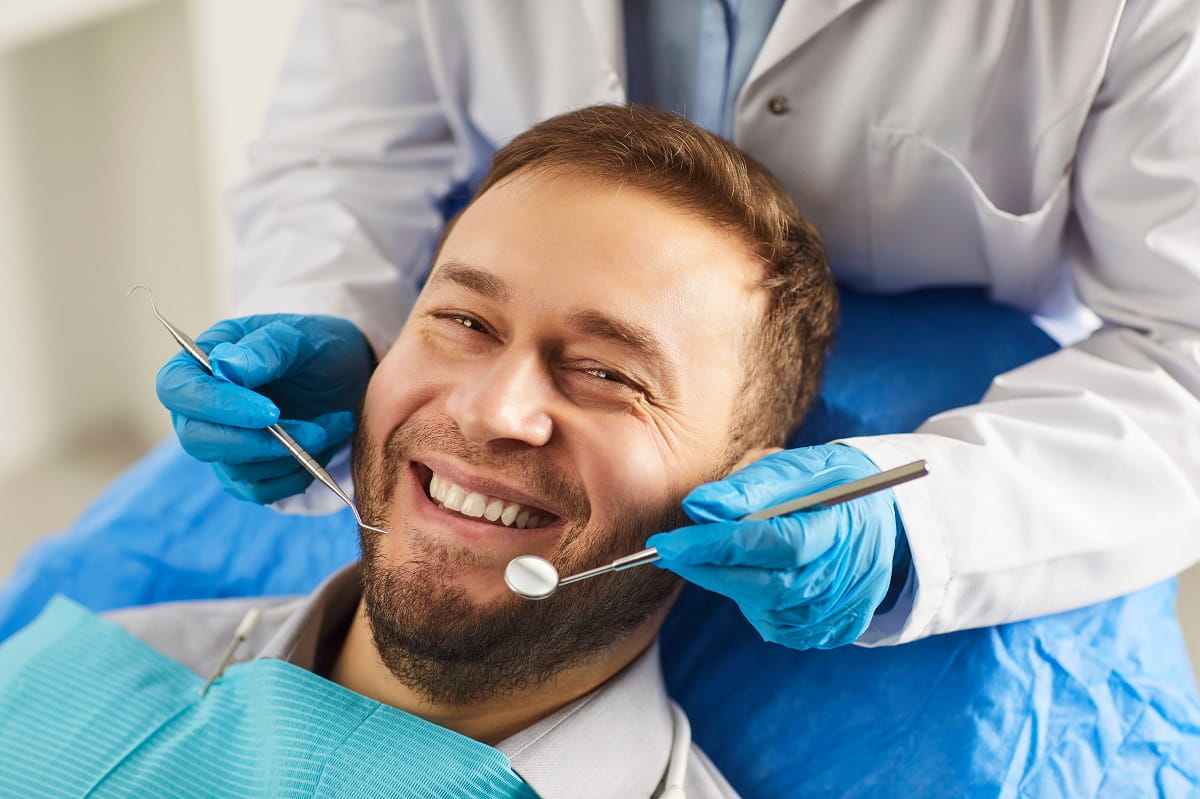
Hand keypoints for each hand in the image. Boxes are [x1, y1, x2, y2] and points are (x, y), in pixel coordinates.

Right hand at [156, 314, 373, 502]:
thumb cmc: (320, 347)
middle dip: (256, 442)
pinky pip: (258, 490)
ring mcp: (223, 441)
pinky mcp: (248, 469)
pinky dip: (297, 474)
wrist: (349, 375)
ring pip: (234, 469)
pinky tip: (325, 445)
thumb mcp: (304, 336)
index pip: (178, 389)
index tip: (270, 412)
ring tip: (334, 424)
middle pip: (196, 439)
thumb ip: (267, 347)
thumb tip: (225, 367)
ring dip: (292, 454)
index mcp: (203, 359)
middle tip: (313, 432)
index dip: (216, 406)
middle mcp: (203, 405)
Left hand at [647, 445, 905, 649]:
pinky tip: (754, 575)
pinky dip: (754, 602)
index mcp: (840, 525)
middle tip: (670, 550)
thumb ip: (748, 488)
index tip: (666, 543)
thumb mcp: (795, 468)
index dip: (716, 545)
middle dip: (708, 569)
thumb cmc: (827, 484)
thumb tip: (697, 506)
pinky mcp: (836, 630)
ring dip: (730, 583)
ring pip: (766, 609)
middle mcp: (846, 576)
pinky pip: (778, 626)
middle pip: (766, 585)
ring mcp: (843, 609)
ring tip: (722, 553)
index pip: (774, 542)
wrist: (880, 515)